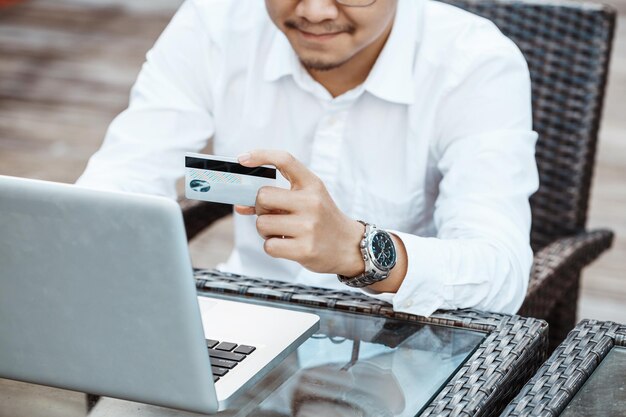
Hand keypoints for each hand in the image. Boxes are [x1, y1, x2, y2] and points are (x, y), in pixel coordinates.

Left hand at [235, 150, 364, 276]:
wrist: (350, 246)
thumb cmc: (322, 220)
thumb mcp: (307, 200)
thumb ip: (277, 198)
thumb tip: (240, 204)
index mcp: (312, 184)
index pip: (284, 160)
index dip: (261, 156)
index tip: (242, 160)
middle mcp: (311, 202)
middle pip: (262, 197)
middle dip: (260, 208)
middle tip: (272, 214)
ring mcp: (309, 227)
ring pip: (262, 224)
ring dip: (265, 230)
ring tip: (282, 231)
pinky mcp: (305, 249)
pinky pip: (269, 246)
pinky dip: (271, 246)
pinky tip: (286, 244)